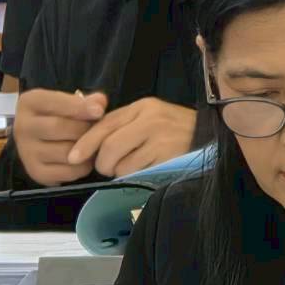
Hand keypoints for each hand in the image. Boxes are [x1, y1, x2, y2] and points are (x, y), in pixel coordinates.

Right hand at [13, 89, 106, 185]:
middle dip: (84, 129)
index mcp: (29, 103)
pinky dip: (83, 167)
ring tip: (94, 144)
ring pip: (65, 152)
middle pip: (59, 127)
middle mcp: (23, 127)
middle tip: (100, 131)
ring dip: (85, 149)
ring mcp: (27, 152)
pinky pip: (68, 171)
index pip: (54, 102)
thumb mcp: (66, 102)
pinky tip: (86, 159)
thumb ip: (84, 101)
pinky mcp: (36, 172)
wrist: (38, 140)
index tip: (99, 111)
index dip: (79, 107)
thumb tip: (100, 102)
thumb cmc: (57, 116)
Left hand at [65, 97, 197, 177]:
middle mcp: (150, 120)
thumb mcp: (150, 117)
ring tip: (134, 167)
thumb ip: (122, 124)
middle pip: (108, 148)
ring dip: (121, 173)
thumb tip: (87, 140)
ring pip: (121, 165)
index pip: (104, 124)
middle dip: (103, 164)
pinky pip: (137, 175)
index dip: (85, 143)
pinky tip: (146, 170)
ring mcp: (161, 139)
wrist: (212, 139)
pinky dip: (136, 177)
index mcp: (143, 107)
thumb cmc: (175, 130)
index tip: (73, 157)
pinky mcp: (168, 158)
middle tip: (110, 168)